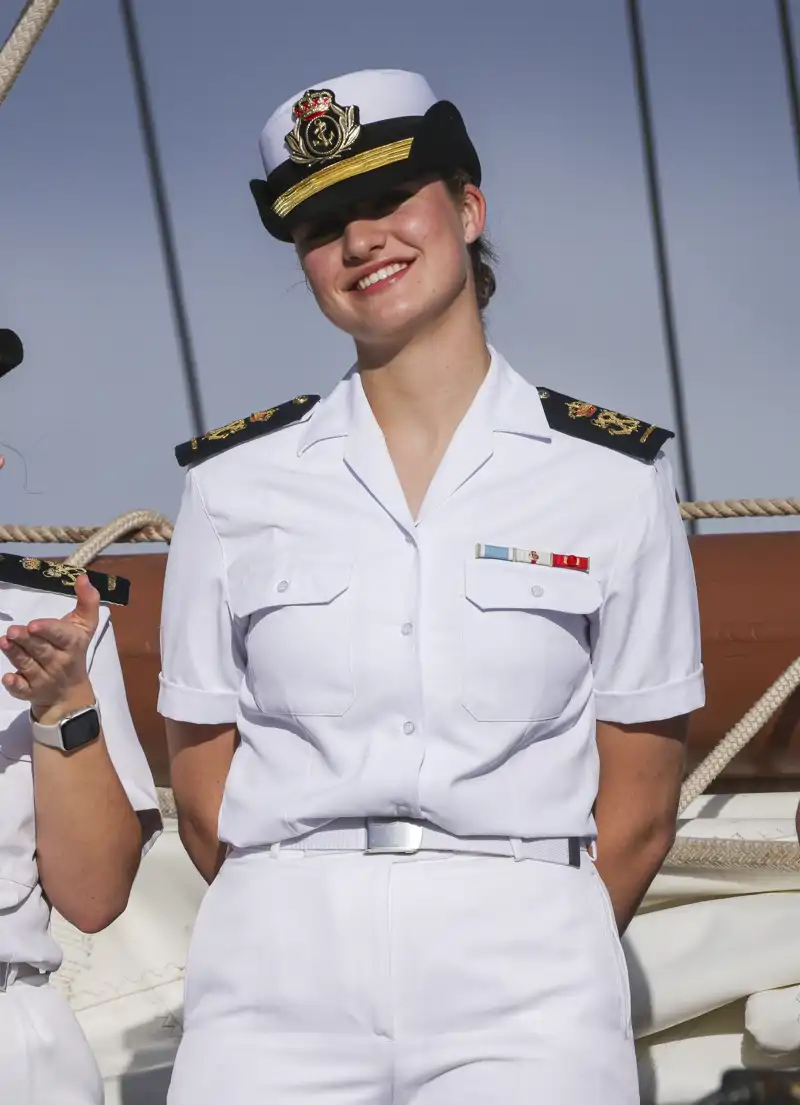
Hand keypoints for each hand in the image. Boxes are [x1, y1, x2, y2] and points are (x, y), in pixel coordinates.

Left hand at [0, 573, 99, 717]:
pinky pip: (22, 690)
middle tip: (12, 631)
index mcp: (72, 644)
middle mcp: (59, 662)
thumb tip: (82, 577)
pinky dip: (15, 684)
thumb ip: (87, 602)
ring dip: (15, 655)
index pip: (61, 636)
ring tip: (3, 642)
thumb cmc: (74, 651)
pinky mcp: (30, 692)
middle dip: (26, 640)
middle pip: (41, 649)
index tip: (34, 624)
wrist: (69, 693)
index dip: (48, 630)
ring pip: (28, 665)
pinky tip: (8, 678)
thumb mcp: (85, 627)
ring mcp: (44, 679)